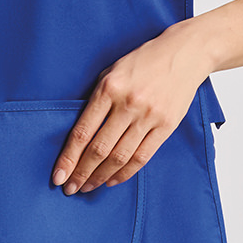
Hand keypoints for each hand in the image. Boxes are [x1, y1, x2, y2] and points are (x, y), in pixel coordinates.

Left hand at [51, 20, 209, 194]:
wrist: (184, 53)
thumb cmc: (143, 61)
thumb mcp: (112, 72)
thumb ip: (97, 99)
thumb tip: (80, 133)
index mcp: (108, 89)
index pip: (83, 132)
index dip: (69, 158)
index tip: (59, 175)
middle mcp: (128, 104)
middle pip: (99, 149)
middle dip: (82, 173)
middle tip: (70, 188)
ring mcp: (149, 116)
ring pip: (120, 156)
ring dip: (101, 176)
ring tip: (88, 187)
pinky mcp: (166, 125)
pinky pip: (142, 156)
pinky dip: (125, 172)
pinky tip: (112, 180)